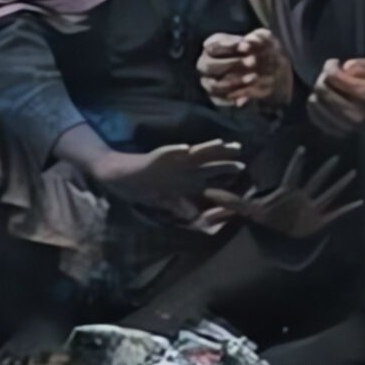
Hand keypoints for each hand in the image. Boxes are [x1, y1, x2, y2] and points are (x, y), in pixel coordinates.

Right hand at [85, 140, 244, 219]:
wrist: (121, 178)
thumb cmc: (146, 188)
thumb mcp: (168, 202)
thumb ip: (184, 209)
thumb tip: (200, 222)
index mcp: (185, 176)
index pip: (210, 171)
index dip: (226, 169)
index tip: (243, 168)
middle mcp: (180, 166)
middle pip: (206, 159)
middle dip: (222, 155)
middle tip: (240, 149)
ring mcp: (169, 161)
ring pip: (192, 153)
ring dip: (206, 148)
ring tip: (221, 143)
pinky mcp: (154, 158)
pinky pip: (166, 153)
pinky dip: (177, 151)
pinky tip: (186, 148)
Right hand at [198, 29, 292, 109]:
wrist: (263, 68)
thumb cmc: (256, 50)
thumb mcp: (261, 39)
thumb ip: (257, 37)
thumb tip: (251, 41)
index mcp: (211, 46)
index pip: (213, 46)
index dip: (230, 46)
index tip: (248, 46)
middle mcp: (205, 64)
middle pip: (211, 66)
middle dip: (232, 64)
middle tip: (253, 61)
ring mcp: (208, 81)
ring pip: (214, 85)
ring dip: (234, 82)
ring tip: (254, 77)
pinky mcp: (215, 96)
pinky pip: (219, 100)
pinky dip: (232, 98)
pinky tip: (247, 96)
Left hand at [202, 147, 360, 237]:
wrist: (277, 238)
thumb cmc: (265, 220)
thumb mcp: (247, 209)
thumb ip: (229, 201)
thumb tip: (207, 194)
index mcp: (287, 192)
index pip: (292, 174)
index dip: (296, 163)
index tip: (302, 149)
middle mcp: (303, 197)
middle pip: (316, 180)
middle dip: (325, 170)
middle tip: (337, 157)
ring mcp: (312, 208)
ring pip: (328, 192)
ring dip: (340, 184)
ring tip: (352, 173)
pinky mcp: (319, 221)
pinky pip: (336, 213)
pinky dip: (348, 209)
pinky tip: (360, 203)